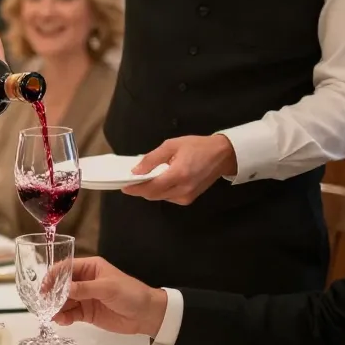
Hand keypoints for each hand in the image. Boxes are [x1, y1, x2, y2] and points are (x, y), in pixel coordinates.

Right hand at [53, 257, 166, 336]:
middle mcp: (85, 281)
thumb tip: (62, 290)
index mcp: (90, 267)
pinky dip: (64, 317)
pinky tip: (61, 321)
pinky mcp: (87, 313)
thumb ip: (84, 289)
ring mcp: (85, 297)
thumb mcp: (107, 288)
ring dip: (57, 307)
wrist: (147, 314)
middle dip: (52, 294)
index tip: (44, 287)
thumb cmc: (129, 293)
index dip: (54, 276)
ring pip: (64, 301)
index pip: (66, 268)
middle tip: (44, 304)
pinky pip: (71, 314)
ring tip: (52, 316)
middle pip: (62, 285)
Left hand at [122, 134, 237, 204]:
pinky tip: (157, 181)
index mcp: (179, 174)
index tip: (123, 186)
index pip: (151, 187)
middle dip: (140, 190)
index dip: (135, 188)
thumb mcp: (171, 145)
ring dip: (149, 190)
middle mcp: (183, 189)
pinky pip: (168, 197)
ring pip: (160, 198)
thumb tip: (136, 170)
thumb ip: (152, 159)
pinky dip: (160, 191)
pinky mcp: (189, 199)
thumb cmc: (197, 146)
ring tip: (142, 179)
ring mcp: (187, 196)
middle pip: (153, 195)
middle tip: (129, 181)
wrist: (222, 155)